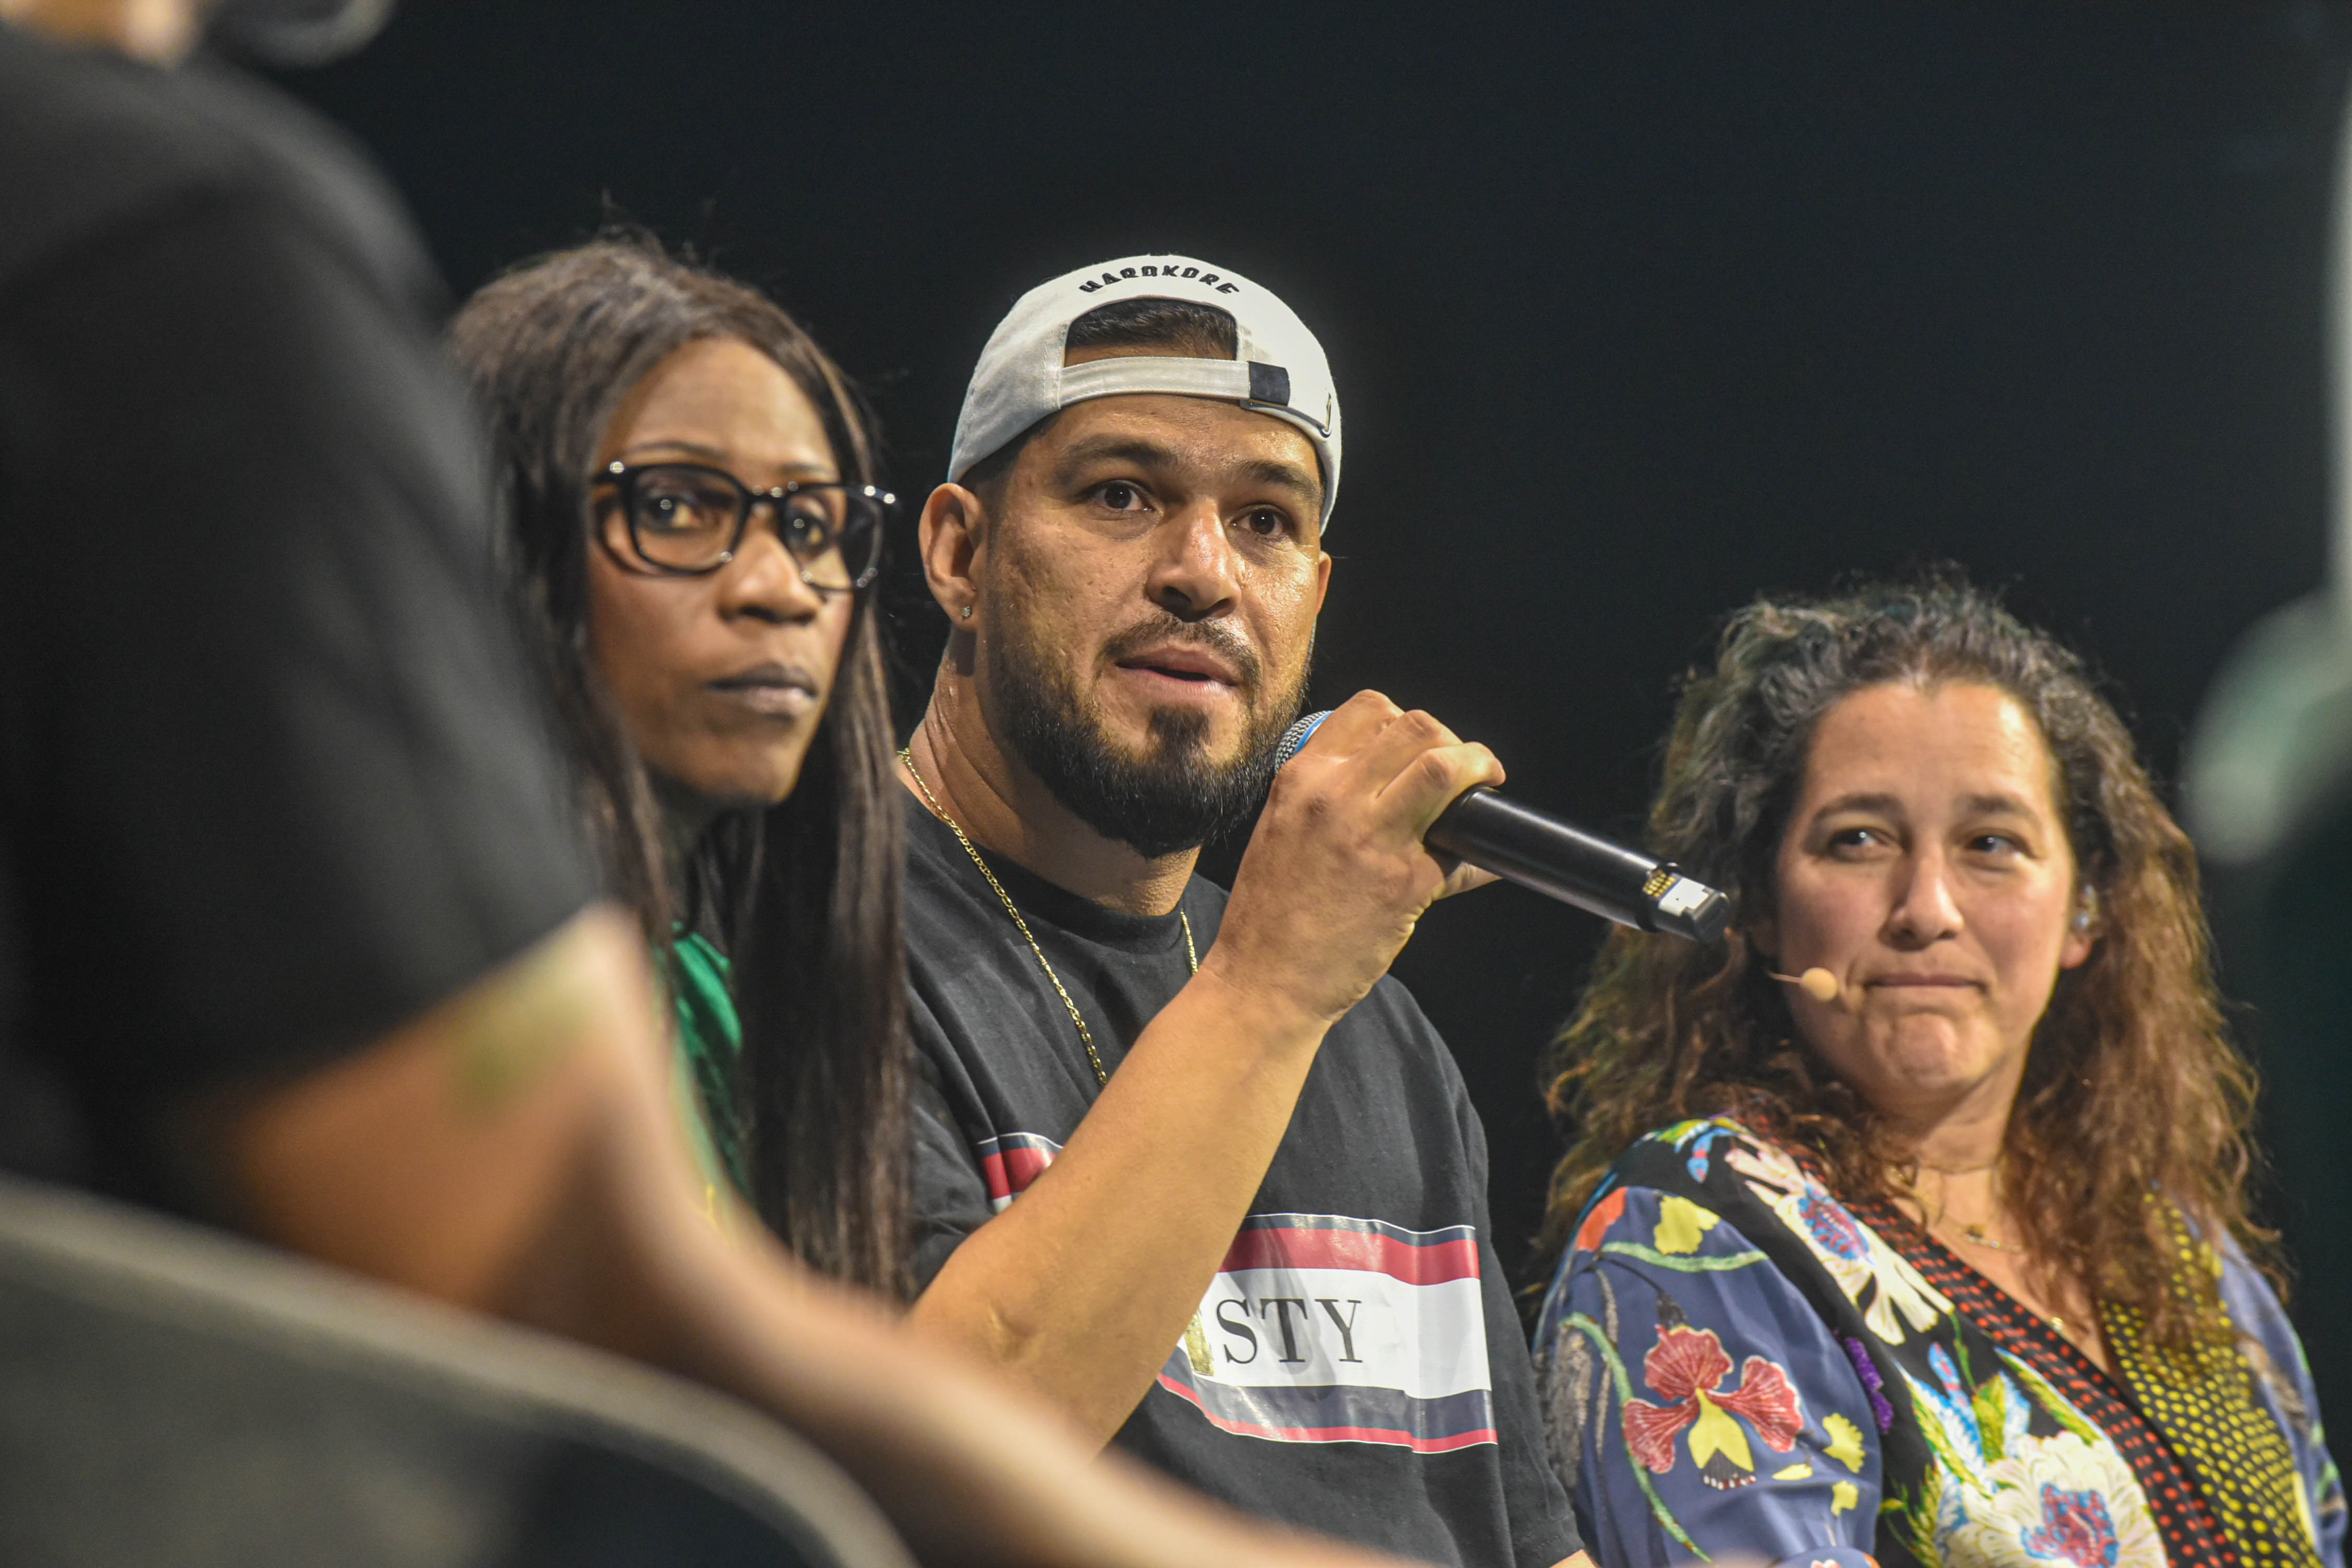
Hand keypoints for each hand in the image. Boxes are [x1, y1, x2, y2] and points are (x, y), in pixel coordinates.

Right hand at [1202, 691, 1503, 1027]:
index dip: (1408, 723)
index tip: (1423, 747)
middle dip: (1453, 742)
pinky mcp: (1406, 882)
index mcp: (1302, 778)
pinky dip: (1485, 851)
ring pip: (1445, 767)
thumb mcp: (1283, 831)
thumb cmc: (1269, 915)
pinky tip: (1484, 860)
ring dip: (1478, 769)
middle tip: (1465, 770)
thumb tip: (1393, 786)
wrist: (1263, 980)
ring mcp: (1373, 836)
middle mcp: (1336, 796)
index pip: (1370, 709)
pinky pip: (1464, 849)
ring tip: (1484, 788)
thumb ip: (1330, 799)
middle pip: (1419, 728)